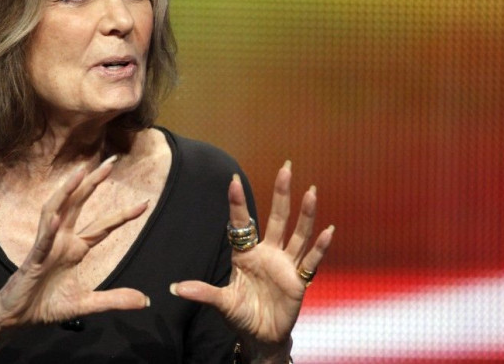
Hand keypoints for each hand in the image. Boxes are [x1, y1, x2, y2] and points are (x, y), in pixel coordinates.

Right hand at [0, 156, 150, 328]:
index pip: (103, 225)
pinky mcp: (33, 260)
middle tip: (111, 162)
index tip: (144, 203)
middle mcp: (62, 240)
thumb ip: (114, 300)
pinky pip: (41, 242)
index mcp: (75, 247)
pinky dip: (49, 230)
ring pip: (56, 211)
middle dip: (94, 182)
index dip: (122, 214)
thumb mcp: (86, 304)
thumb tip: (144, 301)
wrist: (17, 319)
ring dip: (68, 192)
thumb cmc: (46, 305)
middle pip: (80, 204)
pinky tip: (56, 219)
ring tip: (81, 173)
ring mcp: (46, 246)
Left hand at [170, 161, 333, 359]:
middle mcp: (267, 252)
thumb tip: (175, 288)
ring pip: (297, 234)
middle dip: (281, 193)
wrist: (261, 337)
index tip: (232, 180)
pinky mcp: (298, 280)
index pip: (241, 223)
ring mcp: (285, 264)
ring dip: (305, 214)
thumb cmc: (241, 315)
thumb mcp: (222, 303)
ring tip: (311, 191)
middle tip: (286, 167)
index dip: (237, 203)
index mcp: (245, 254)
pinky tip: (328, 231)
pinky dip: (320, 248)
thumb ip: (203, 293)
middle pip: (277, 217)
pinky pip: (311, 262)